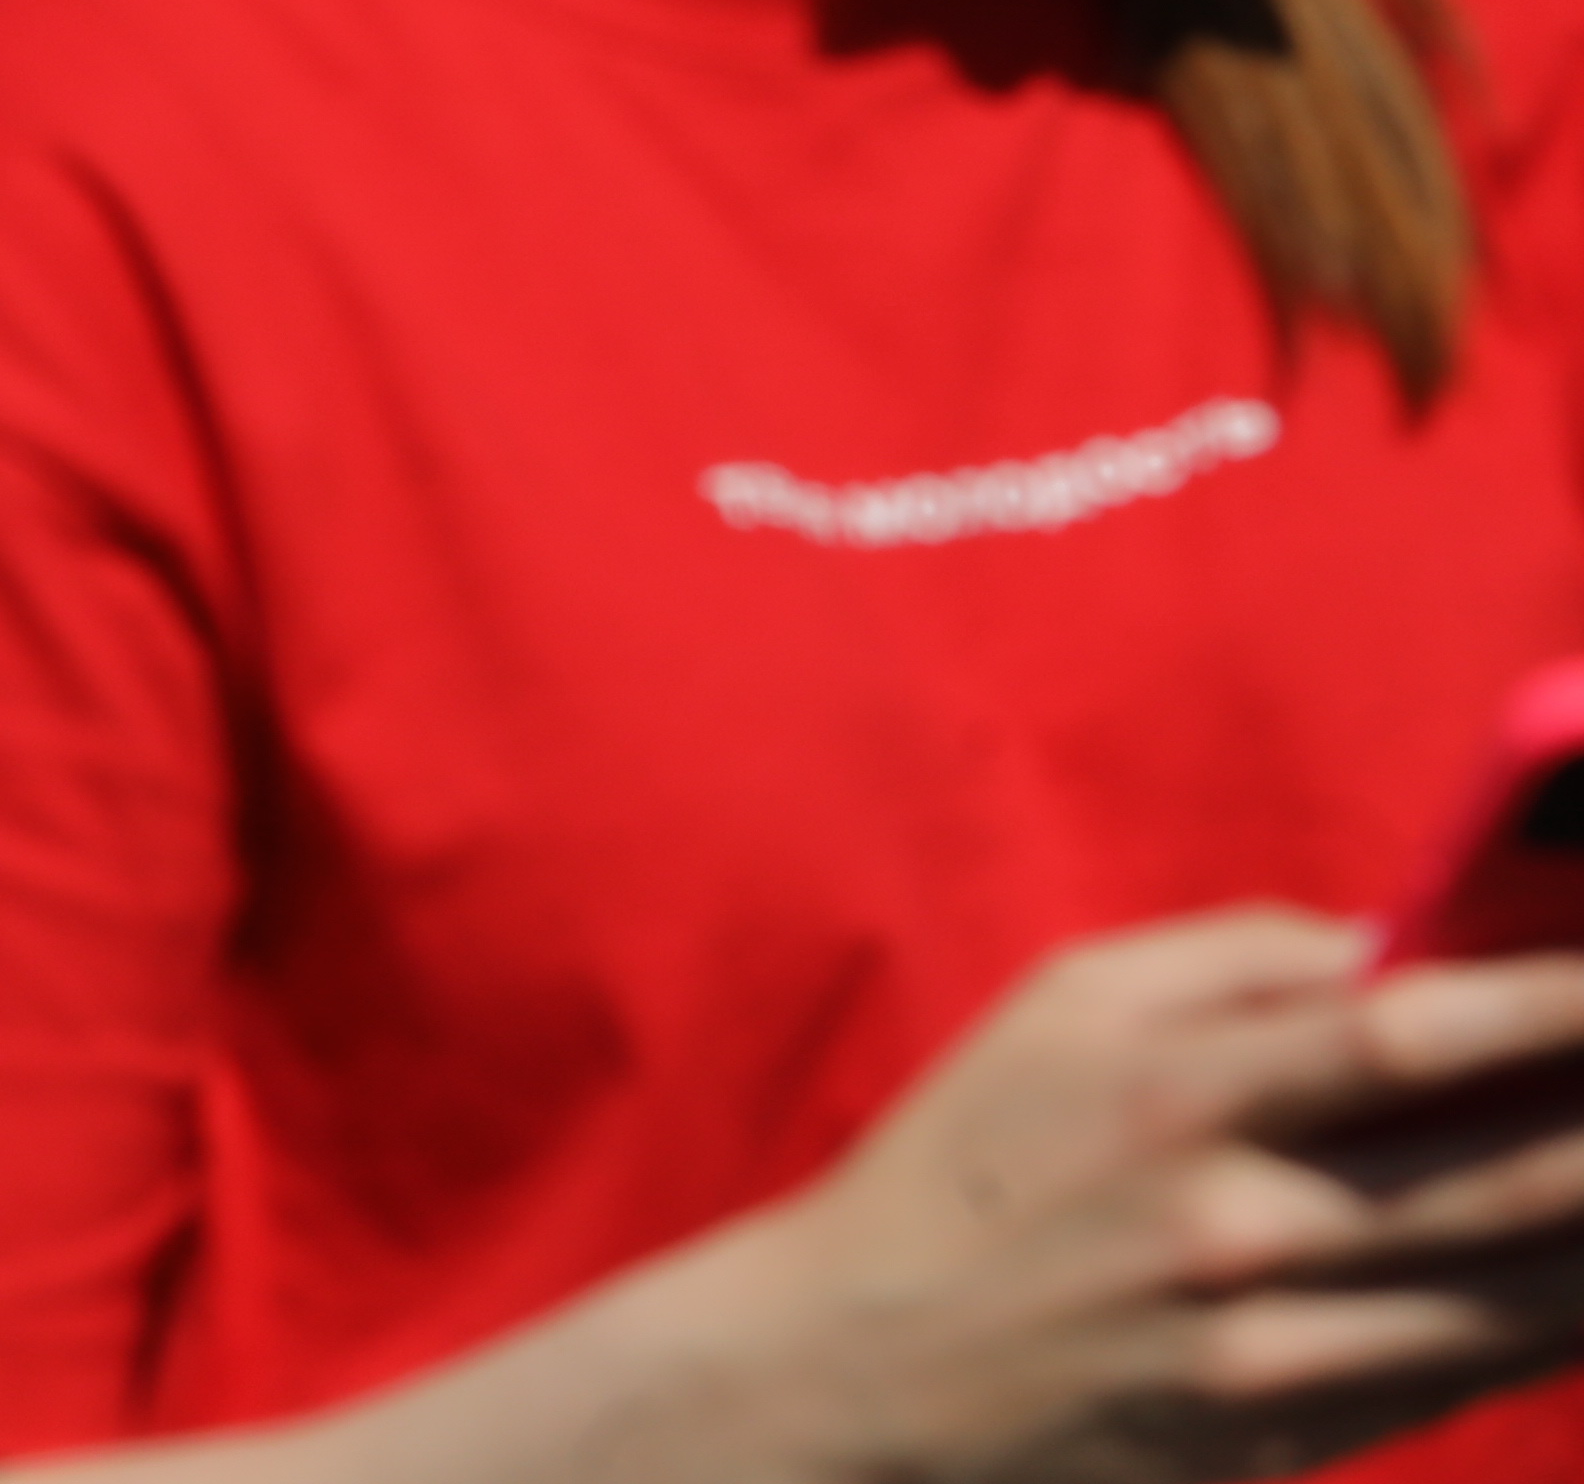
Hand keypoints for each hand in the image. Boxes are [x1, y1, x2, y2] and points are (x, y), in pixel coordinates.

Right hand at [673, 910, 1583, 1475]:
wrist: (859, 1373)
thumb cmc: (966, 1164)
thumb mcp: (1056, 1009)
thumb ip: (1232, 956)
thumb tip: (1411, 939)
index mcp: (1173, 1089)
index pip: (1413, 1028)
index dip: (1562, 998)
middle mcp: (1237, 1221)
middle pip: (1515, 1170)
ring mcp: (1275, 1348)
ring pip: (1531, 1291)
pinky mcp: (1294, 1439)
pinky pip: (1476, 1374)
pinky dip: (1564, 1321)